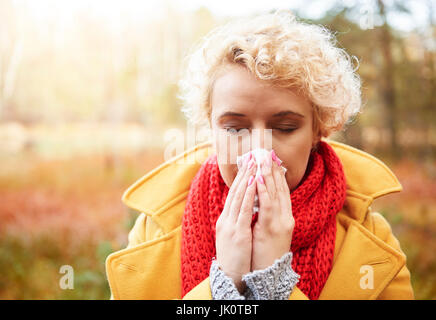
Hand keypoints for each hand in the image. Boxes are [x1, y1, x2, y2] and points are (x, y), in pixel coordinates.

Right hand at [215, 153, 256, 292]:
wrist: (229, 276)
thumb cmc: (233, 257)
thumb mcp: (233, 235)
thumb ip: (236, 221)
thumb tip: (242, 209)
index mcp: (225, 219)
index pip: (233, 194)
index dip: (241, 178)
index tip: (248, 164)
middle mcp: (226, 219)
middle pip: (235, 191)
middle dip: (244, 173)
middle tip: (252, 157)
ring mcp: (230, 225)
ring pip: (239, 197)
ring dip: (247, 179)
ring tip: (254, 164)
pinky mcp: (238, 233)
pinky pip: (245, 210)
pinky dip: (249, 195)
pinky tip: (253, 183)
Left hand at [251, 150, 294, 270]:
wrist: (269, 273)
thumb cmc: (266, 252)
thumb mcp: (269, 230)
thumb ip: (267, 214)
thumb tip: (259, 199)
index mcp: (285, 217)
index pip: (282, 191)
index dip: (277, 174)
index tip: (270, 159)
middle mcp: (286, 217)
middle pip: (280, 188)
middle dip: (273, 169)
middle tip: (267, 152)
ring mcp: (281, 222)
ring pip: (275, 194)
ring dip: (269, 175)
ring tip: (263, 159)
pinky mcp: (272, 229)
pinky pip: (267, 207)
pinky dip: (264, 192)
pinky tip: (259, 180)